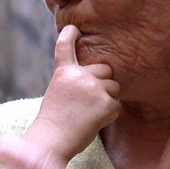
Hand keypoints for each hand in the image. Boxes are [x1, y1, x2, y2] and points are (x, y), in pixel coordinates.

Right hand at [26, 25, 119, 161]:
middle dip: (102, 82)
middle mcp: (79, 75)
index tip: (74, 29)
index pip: (66, 46)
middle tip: (88, 101)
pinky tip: (93, 121)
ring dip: (107, 99)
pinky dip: (109, 115)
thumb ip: (73, 80)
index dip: (70, 35)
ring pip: (113, 86)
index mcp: (64, 72)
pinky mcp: (106, 103)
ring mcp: (94, 88)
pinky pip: (117, 105)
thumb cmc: (54, 121)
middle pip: (105, 69)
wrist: (53, 139)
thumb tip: (96, 76)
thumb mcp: (58, 92)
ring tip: (89, 113)